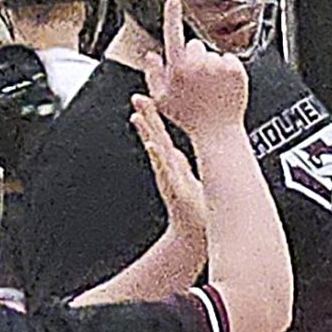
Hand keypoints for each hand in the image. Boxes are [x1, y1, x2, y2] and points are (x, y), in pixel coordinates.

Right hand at [130, 93, 206, 245]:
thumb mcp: (191, 181)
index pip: (162, 135)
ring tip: (138, 117)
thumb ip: (184, 167)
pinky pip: (163, 170)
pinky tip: (152, 146)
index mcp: (174, 164)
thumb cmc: (194, 211)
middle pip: (155, 136)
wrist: (193, 234)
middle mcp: (168, 168)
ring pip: (156, 149)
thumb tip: (184, 153)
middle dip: (147, 116)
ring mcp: (168, 176)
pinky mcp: (172, 188)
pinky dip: (158, 158)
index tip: (149, 98)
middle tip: (137, 97)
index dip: (156, 117)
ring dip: (147, 133)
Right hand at [142, 0, 248, 138]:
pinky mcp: (236, 70)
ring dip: (211, 67)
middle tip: (195, 81)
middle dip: (193, 58)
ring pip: (212, 54)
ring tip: (210, 89)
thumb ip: (153, 75)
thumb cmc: (189, 119)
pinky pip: (229, 60)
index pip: (173, 34)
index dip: (172, 15)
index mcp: (178, 69)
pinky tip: (223, 88)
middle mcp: (199, 64)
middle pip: (195, 45)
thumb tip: (151, 55)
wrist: (218, 132)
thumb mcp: (162, 100)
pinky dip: (227, 71)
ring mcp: (219, 67)